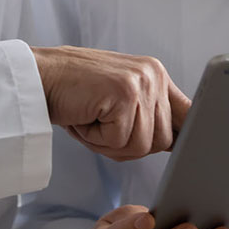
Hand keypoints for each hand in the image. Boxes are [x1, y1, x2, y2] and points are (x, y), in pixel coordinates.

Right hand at [32, 45, 191, 159]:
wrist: (39, 76)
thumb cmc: (73, 93)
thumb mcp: (119, 100)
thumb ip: (147, 115)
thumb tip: (177, 145)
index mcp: (156, 74)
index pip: (189, 114)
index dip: (186, 138)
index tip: (186, 154)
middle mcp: (154, 74)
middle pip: (164, 141)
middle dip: (130, 145)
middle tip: (101, 125)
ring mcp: (140, 82)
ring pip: (142, 145)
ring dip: (111, 143)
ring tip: (91, 118)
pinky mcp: (124, 93)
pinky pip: (121, 142)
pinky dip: (97, 139)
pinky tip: (85, 116)